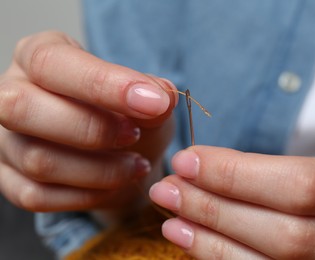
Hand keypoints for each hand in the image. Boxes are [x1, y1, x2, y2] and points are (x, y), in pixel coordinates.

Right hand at [0, 31, 176, 214]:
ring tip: (137, 165)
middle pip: (22, 109)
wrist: (118, 149)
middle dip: (92, 129)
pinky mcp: (10, 180)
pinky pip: (38, 196)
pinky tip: (117, 183)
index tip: (154, 103)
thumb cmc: (126, 113)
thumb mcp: (144, 95)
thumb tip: (162, 97)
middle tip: (135, 136)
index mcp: (37, 56)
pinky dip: (87, 195)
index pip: (50, 62)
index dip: (103, 84)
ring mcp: (4, 141)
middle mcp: (10, 93)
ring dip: (99, 169)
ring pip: (36, 160)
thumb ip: (153, 94)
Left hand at [150, 146, 314, 258]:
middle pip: (288, 235)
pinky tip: (197, 244)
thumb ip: (287, 173)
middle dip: (217, 210)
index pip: (305, 186)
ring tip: (172, 219)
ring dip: (213, 243)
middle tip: (167, 188)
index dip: (237, 176)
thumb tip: (210, 169)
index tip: (187, 161)